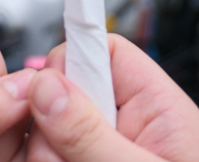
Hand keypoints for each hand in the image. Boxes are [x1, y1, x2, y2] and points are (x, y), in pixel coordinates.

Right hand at [26, 35, 198, 161]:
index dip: (72, 57)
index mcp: (157, 107)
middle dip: (51, 121)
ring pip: (49, 126)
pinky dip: (44, 161)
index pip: (106, 48)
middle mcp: (128, 124)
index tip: (41, 82)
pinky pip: (48, 154)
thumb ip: (91, 132)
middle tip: (61, 156)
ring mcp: (102, 149)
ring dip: (45, 152)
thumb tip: (44, 85)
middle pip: (67, 89)